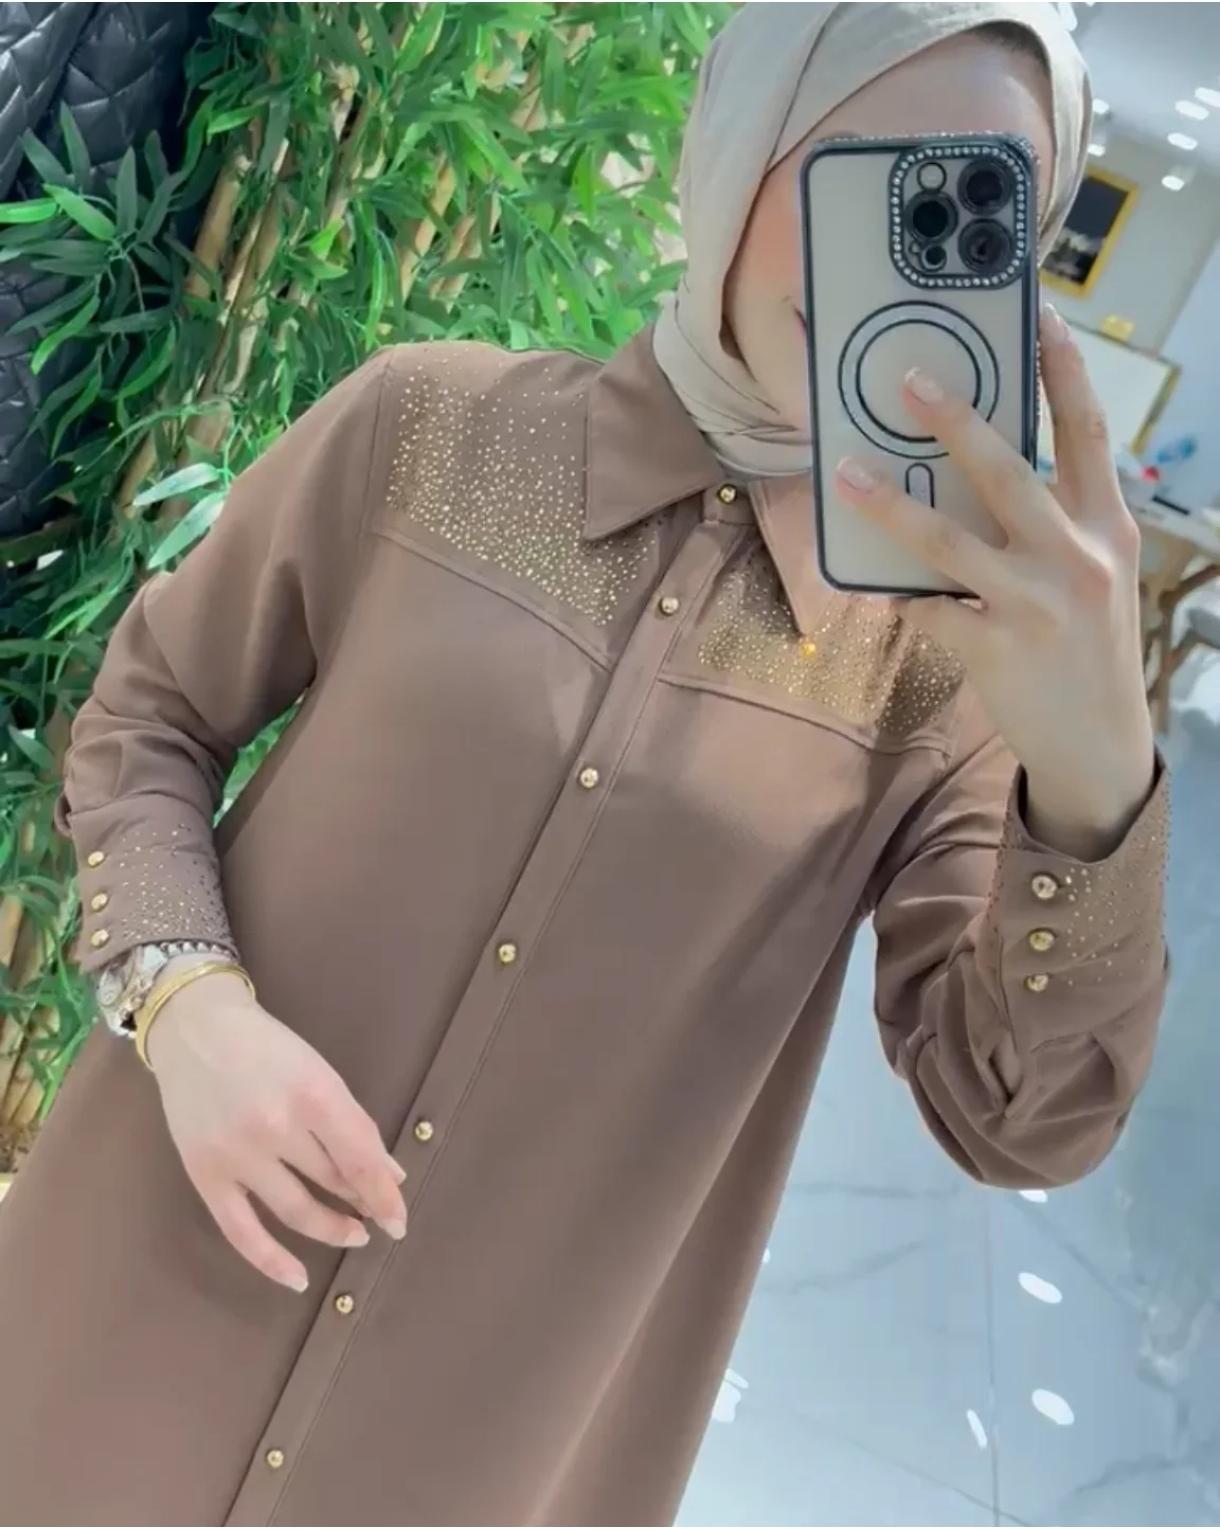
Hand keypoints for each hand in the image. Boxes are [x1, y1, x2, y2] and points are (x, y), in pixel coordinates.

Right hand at [147, 960, 407, 1292]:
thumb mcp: (319, 1071)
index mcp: (313, 1092)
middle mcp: (275, 1126)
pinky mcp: (204, 1174)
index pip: (360, 1158)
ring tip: (353, 1235)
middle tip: (379, 1222)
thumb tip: (389, 1175)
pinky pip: (241, 1231)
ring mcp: (237, 1153)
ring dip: (329, 1229)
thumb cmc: (266, 1047)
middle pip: (331, 1181)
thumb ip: (353, 1124)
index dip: (384, 1195)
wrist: (195, 1028)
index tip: (399, 1220)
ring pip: (294, 1210)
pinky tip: (298, 1277)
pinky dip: (271, 1260)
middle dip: (362, 1206)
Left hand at [833, 303, 1155, 860]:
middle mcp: (1076, 556)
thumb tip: (978, 467)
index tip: (1037, 314)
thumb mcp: (1094, 572)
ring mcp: (1035, 603)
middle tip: (906, 380)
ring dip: (890, 505)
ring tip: (846, 474)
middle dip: (955, 421)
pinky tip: (865, 582)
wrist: (1098, 742)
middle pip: (1009, 471)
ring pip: (949, 540)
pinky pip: (928, 608)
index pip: (1088, 431)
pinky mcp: (995, 648)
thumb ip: (1055, 521)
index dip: (1064, 369)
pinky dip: (895, 593)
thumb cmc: (1089, 646)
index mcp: (1105, 526)